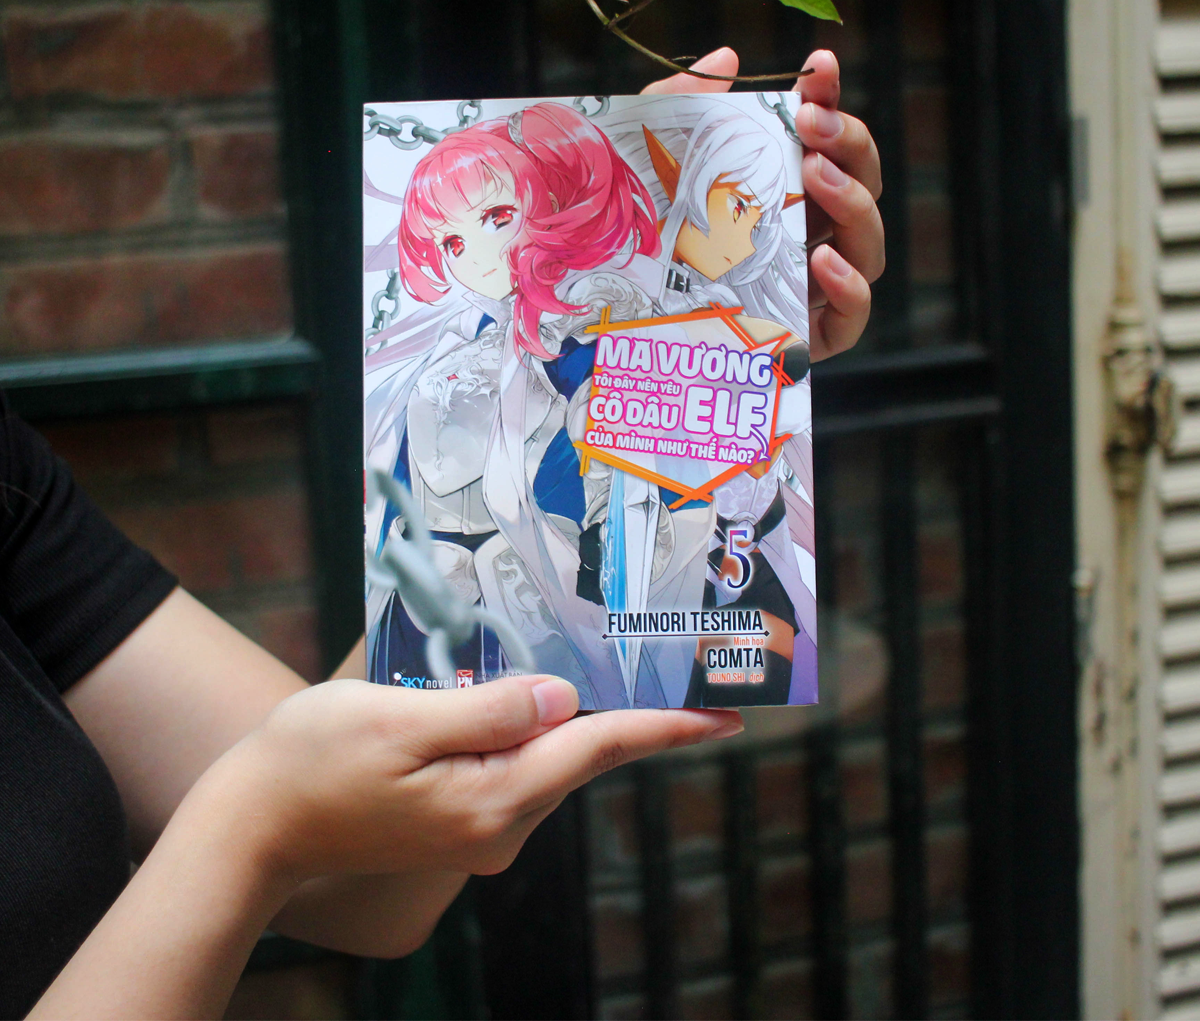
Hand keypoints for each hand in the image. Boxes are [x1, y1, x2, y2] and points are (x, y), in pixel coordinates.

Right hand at [223, 675, 739, 882]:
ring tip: (612, 670)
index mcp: (492, 799)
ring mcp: (479, 830)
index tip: (726, 715)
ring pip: (550, 761)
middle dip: (631, 712)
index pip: (598, 750)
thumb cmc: (314, 762)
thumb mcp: (399, 721)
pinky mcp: (459, 821)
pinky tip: (538, 698)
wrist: (252, 827)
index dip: (666, 727)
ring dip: (581, 718)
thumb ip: (489, 710)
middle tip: (677, 669)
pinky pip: (518, 768)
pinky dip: (538, 732)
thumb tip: (563, 698)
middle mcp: (498, 826)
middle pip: (581, 755)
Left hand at [642, 47, 882, 361]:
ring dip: (853, 202)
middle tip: (811, 125)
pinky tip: (824, 259)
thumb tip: (727, 58)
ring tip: (815, 176)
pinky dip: (852, 286)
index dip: (829, 97)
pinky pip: (853, 318)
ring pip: (868, 242)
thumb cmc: (644, 240)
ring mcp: (814, 286)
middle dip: (849, 143)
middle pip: (863, 182)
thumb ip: (682, 109)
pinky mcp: (809, 337)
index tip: (817, 66)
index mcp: (784, 189)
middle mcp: (809, 233)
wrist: (620, 324)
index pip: (827, 136)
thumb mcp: (653, 168)